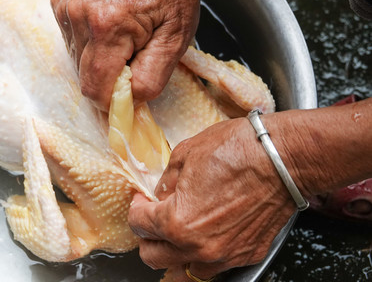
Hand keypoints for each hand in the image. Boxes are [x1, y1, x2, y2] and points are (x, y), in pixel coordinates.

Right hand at [51, 0, 201, 109]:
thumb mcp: (176, 39)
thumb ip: (152, 78)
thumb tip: (128, 103)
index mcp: (108, 25)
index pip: (96, 88)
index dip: (114, 99)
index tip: (131, 90)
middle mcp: (80, 16)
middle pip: (85, 78)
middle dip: (110, 79)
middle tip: (134, 58)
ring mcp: (66, 8)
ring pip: (78, 63)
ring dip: (101, 62)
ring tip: (125, 39)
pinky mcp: (60, 4)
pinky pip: (73, 45)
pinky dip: (92, 46)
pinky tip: (110, 28)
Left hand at [128, 116, 296, 279]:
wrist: (284, 158)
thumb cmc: (239, 150)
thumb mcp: (186, 153)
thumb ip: (166, 180)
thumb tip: (160, 194)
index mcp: (177, 220)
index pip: (139, 224)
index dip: (136, 207)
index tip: (141, 200)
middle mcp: (198, 246)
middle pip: (153, 256)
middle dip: (147, 236)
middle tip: (152, 219)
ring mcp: (224, 255)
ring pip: (183, 272)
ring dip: (173, 254)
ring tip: (176, 233)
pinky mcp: (247, 255)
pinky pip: (215, 267)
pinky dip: (203, 256)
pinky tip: (205, 236)